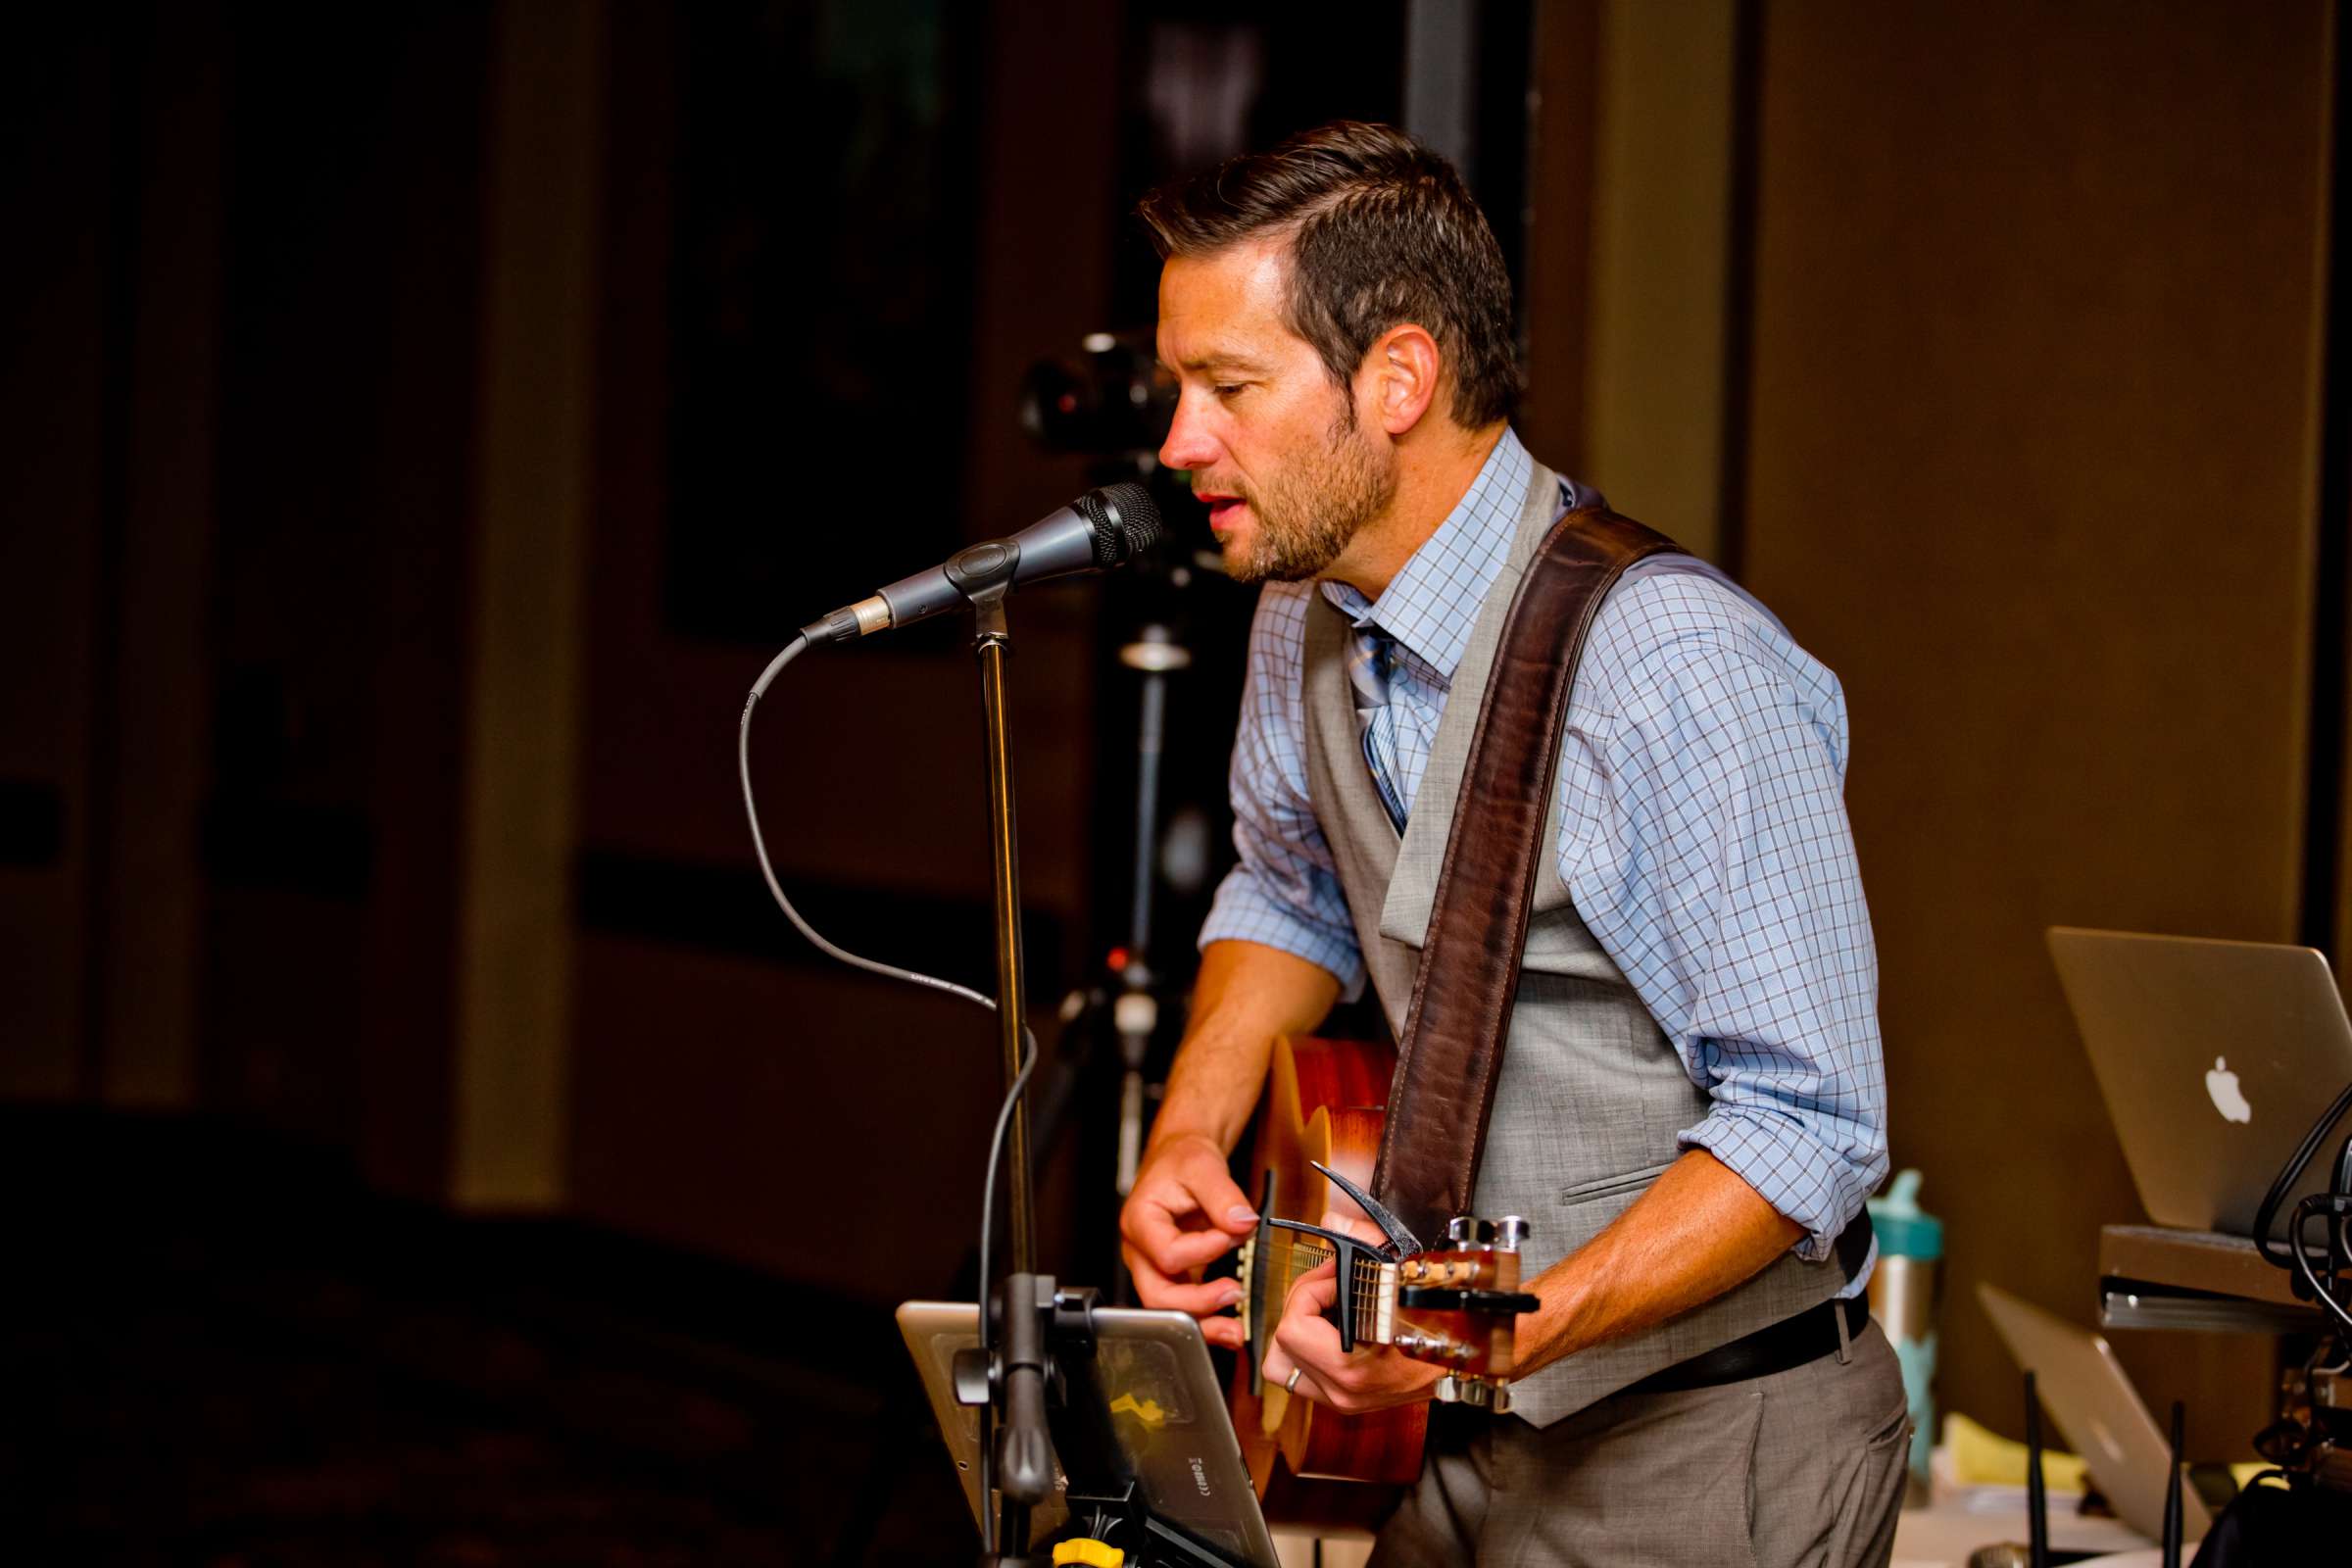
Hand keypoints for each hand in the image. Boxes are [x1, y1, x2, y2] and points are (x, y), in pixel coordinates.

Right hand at [1119, 1132, 1256, 1349]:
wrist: (1180, 1161)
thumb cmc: (1182, 1161)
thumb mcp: (1203, 1165)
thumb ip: (1223, 1195)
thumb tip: (1242, 1223)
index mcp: (1140, 1221)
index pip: (1167, 1253)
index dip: (1203, 1250)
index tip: (1230, 1234)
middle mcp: (1141, 1251)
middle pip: (1157, 1295)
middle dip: (1197, 1303)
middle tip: (1234, 1293)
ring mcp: (1154, 1267)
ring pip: (1168, 1310)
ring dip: (1203, 1323)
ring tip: (1235, 1330)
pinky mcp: (1173, 1276)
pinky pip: (1184, 1306)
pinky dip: (1207, 1319)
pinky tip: (1231, 1326)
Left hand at [1260, 1211, 1443, 1413]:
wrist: (1470, 1355)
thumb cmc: (1442, 1318)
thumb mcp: (1403, 1272)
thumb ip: (1362, 1240)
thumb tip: (1331, 1222)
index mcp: (1350, 1370)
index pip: (1292, 1328)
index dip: (1310, 1291)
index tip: (1335, 1275)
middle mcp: (1341, 1393)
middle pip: (1281, 1345)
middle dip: (1302, 1306)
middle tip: (1330, 1286)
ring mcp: (1342, 1400)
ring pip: (1285, 1364)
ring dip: (1298, 1331)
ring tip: (1328, 1309)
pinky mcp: (1346, 1400)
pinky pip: (1304, 1374)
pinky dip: (1309, 1348)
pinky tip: (1336, 1327)